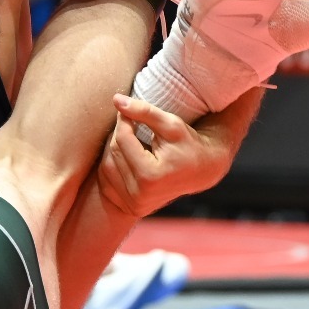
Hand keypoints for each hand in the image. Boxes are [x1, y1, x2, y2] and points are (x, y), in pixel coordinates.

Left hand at [98, 86, 261, 217]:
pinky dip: (112, 166)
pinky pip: (107, 183)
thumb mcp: (171, 124)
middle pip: (114, 154)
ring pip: (106, 167)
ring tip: (129, 139)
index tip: (127, 111)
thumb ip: (144, 111)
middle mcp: (140, 196)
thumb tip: (115, 99)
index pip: (122, 140)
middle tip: (128, 123)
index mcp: (150, 177)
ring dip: (112, 149)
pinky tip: (127, 157)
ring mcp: (134, 205)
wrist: (202, 171)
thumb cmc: (188, 143)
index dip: (123, 121)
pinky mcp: (130, 208)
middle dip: (118, 135)